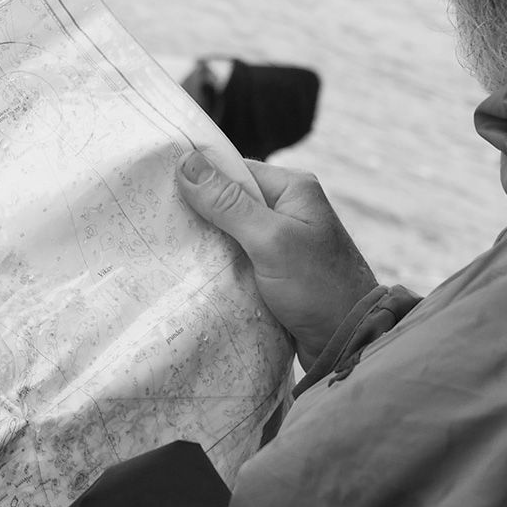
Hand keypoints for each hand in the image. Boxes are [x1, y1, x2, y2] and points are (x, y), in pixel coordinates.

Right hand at [177, 151, 377, 366]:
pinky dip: (215, 263)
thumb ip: (228, 203)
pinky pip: (235, 257)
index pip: (232, 169)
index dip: (196, 177)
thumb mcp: (270, 240)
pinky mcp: (272, 270)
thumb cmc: (318, 287)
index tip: (157, 187)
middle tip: (154, 220)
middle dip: (195, 211)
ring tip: (164, 245)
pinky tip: (189, 269)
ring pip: (228, 232)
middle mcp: (287, 209)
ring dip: (203, 241)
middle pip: (227, 200)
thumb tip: (186, 162)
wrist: (352, 343)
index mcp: (292, 188)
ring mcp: (280, 242)